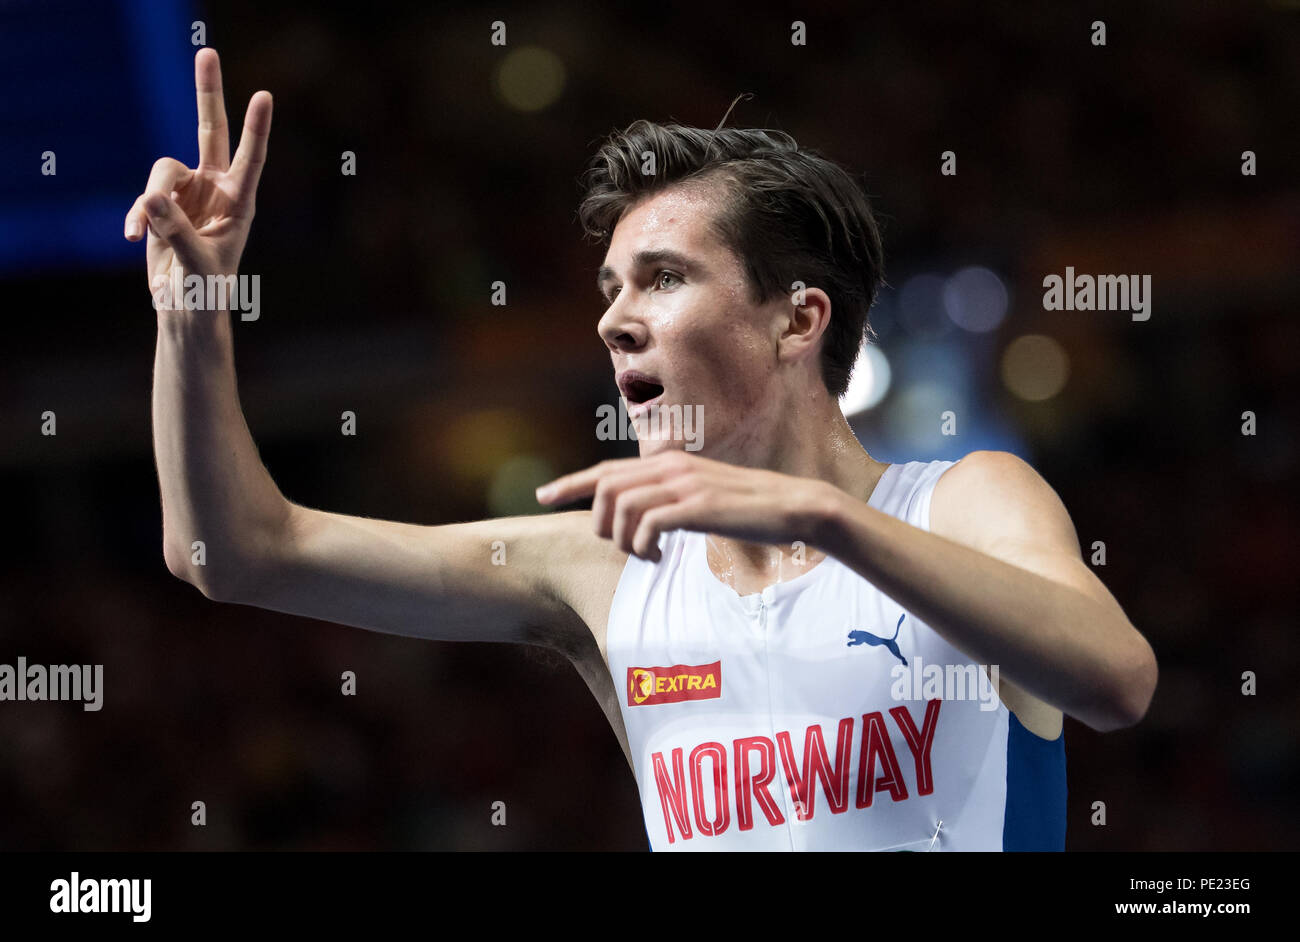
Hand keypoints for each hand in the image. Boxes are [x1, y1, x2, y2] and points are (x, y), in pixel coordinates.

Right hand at [124, 48, 271, 308]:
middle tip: (206, 52)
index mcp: (239, 202)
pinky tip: (135, 238)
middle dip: (207, 93)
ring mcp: (187, 192)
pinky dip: (137, 215)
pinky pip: (144, 195)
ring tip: (147, 232)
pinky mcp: (161, 202)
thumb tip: (152, 200)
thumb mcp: (198, 264)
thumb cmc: (206, 290)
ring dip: (153, 199)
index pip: (250, 158)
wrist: (186, 305)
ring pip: (162, 170)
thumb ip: (178, 232)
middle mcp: (215, 189)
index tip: (264, 95)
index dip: (256, 128)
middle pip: (209, 130)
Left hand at [535, 451, 835, 560]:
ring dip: (623, 540)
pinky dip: (643, 547)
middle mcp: (672, 467)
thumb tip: (643, 517)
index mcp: (670, 462)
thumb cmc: (750, 508)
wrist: (795, 506)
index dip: (570, 482)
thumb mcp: (704, 495)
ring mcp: (685, 484)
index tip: (542, 496)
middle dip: (597, 521)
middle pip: (605, 487)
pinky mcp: (698, 506)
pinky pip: (649, 525)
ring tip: (645, 556)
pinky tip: (659, 558)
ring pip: (622, 507)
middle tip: (616, 546)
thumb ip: (672, 497)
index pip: (606, 469)